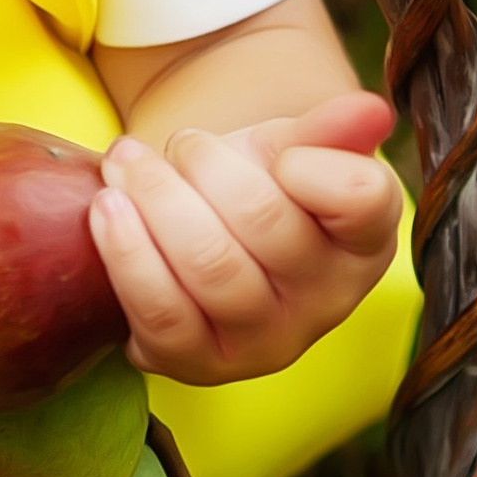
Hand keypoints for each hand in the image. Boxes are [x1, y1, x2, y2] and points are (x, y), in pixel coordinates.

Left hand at [87, 90, 402, 385]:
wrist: (201, 238)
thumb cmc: (258, 187)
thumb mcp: (291, 148)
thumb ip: (325, 128)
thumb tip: (370, 111)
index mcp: (366, 240)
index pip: (360, 198)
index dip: (308, 165)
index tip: (275, 150)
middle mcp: (328, 302)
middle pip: (263, 221)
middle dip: (203, 164)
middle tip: (181, 143)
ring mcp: (267, 343)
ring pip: (208, 265)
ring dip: (154, 198)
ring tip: (126, 161)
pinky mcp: (203, 365)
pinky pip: (161, 312)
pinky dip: (126, 251)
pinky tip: (106, 208)